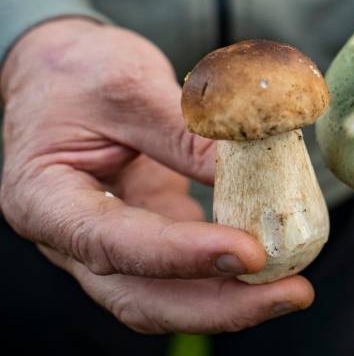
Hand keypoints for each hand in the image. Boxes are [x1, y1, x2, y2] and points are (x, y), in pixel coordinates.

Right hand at [0, 18, 313, 332]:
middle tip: (289, 293)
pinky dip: (227, 271)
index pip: (114, 243)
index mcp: (45, 198)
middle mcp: (72, 236)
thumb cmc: (79, 69)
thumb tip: (260, 174)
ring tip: (290, 289)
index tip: (249, 252)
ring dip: (230, 300)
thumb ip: (189, 135)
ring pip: (166, 295)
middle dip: (219, 305)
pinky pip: (186, 268)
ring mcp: (111, 239)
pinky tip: (273, 261)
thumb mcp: (131, 87)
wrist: (61, 66)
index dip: (183, 256)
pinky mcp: (147, 229)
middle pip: (142, 296)